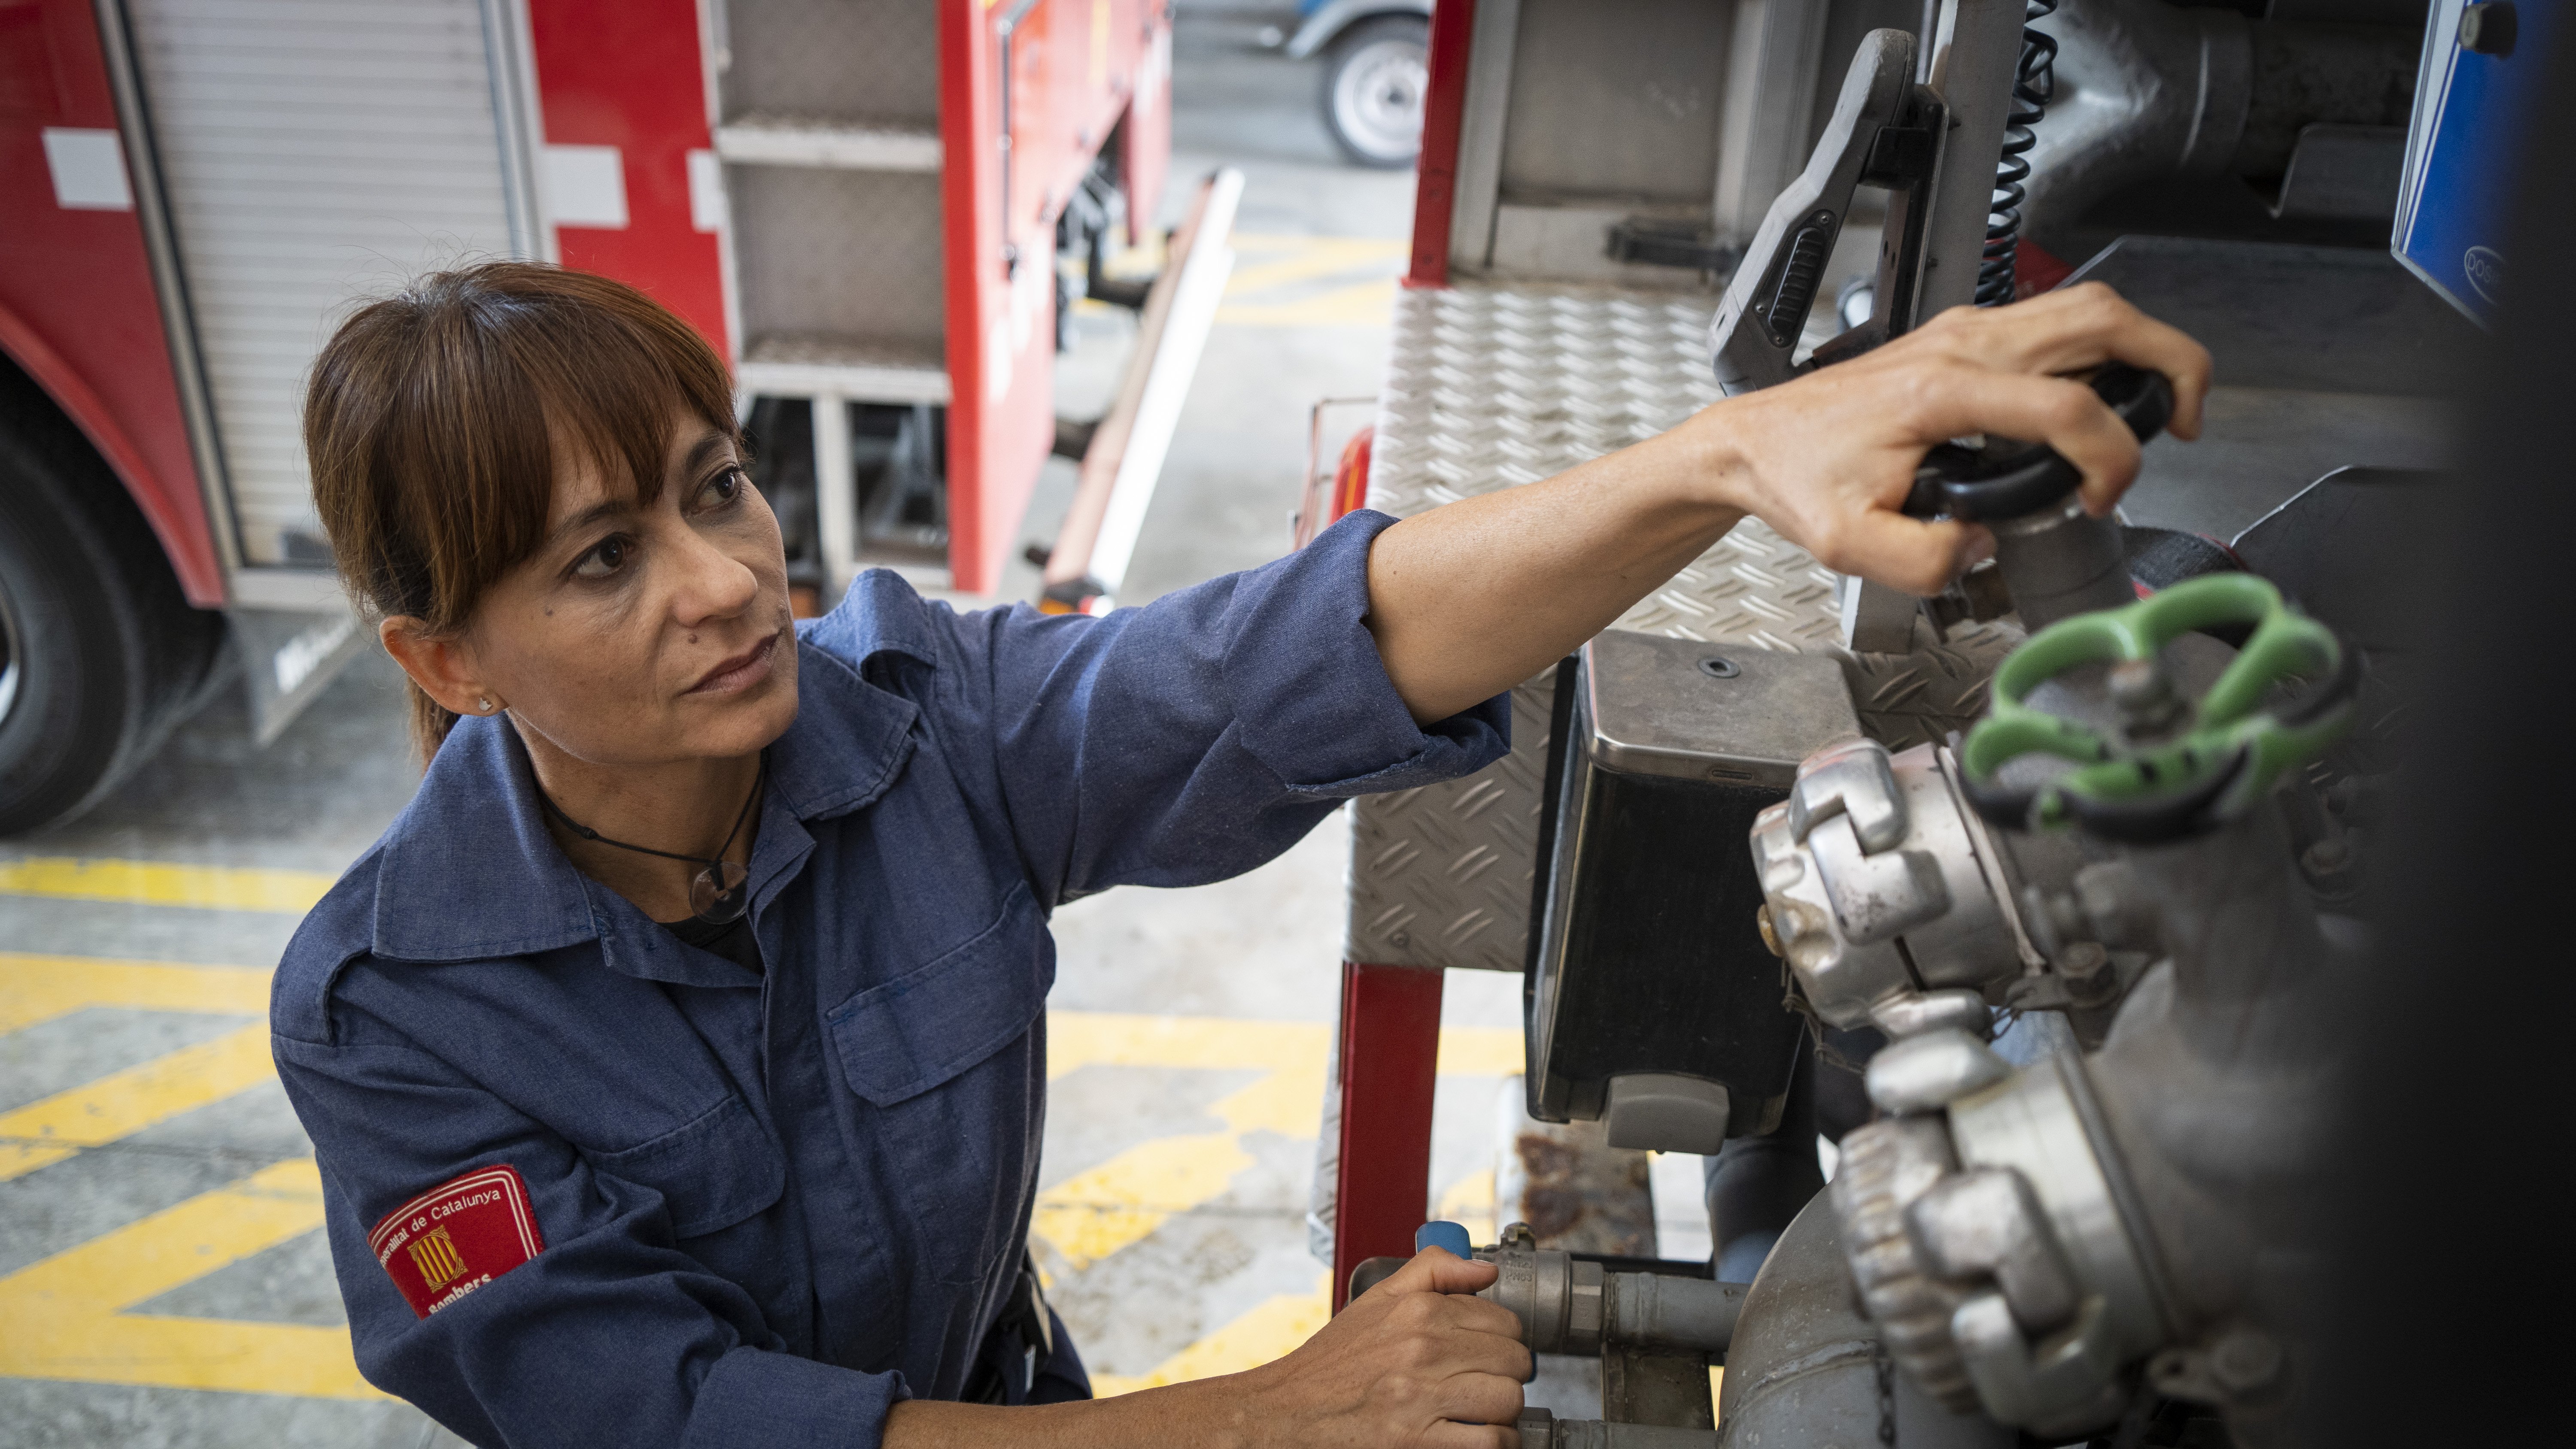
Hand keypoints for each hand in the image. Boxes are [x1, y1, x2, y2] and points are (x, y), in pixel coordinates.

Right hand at [1235, 1247, 1528, 1447]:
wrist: (1289, 1411)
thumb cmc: (1333, 1362)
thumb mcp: (1377, 1299)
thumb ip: (1434, 1271)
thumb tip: (1486, 1271)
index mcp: (1419, 1311)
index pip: (1505, 1322)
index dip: (1504, 1340)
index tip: (1490, 1352)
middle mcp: (1423, 1348)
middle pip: (1514, 1361)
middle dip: (1508, 1374)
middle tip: (1487, 1382)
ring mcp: (1420, 1396)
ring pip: (1508, 1399)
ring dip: (1503, 1410)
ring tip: (1483, 1411)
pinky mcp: (1417, 1440)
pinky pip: (1491, 1441)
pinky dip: (1496, 1442)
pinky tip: (1479, 1437)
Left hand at [1687, 281, 2212, 594]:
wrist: (1756, 441)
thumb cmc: (1797, 476)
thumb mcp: (1849, 543)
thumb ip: (1927, 559)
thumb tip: (1986, 544)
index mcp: (1942, 390)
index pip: (2067, 409)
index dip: (2109, 460)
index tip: (2099, 500)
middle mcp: (1963, 344)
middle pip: (2103, 319)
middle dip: (2170, 365)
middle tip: (2186, 422)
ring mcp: (1967, 331)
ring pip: (2089, 308)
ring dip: (2143, 349)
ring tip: (2160, 408)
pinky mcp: (1966, 336)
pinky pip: (2058, 324)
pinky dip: (2103, 351)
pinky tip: (2103, 399)